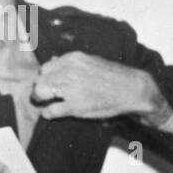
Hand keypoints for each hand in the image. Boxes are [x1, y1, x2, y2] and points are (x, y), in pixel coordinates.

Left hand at [32, 53, 160, 120]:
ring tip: (47, 103)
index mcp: (73, 59)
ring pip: (39, 92)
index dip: (46, 77)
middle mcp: (69, 71)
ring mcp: (71, 88)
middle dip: (41, 88)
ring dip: (41, 99)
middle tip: (45, 95)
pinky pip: (49, 110)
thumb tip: (52, 60)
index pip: (46, 67)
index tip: (51, 83)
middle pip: (39, 80)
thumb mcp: (90, 62)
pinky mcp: (74, 106)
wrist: (132, 89)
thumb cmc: (112, 76)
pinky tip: (53, 113)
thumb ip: (70, 62)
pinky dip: (48, 113)